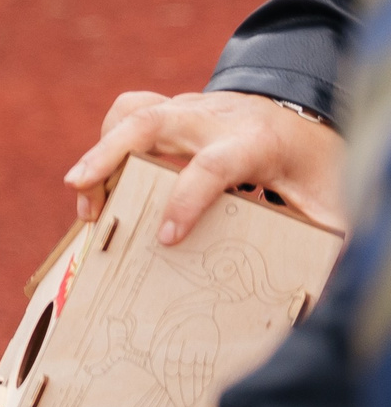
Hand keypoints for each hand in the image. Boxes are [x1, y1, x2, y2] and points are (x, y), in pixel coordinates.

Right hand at [66, 91, 344, 244]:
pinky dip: (108, 137)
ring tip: (85, 201)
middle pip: (150, 124)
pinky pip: (129, 110)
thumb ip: (321, 242)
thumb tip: (312, 300)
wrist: (306, 112)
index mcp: (255, 144)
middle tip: (78, 190)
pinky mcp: (172, 106)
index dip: (185, 200)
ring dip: (99, 153)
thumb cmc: (312, 165)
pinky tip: (104, 173)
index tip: (165, 238)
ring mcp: (188, 108)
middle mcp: (215, 120)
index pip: (212, 166)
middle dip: (107, 156)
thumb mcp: (329, 202)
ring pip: (131, 115)